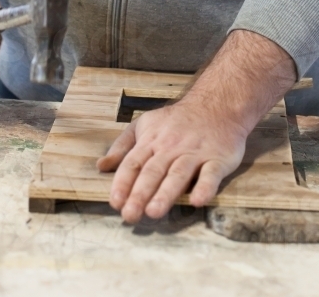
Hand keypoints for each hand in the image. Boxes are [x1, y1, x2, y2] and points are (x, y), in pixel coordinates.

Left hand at [97, 98, 246, 222]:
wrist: (217, 103)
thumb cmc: (177, 120)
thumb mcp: (145, 124)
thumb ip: (122, 146)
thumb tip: (101, 166)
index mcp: (151, 140)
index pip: (133, 163)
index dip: (123, 183)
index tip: (115, 202)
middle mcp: (171, 147)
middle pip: (153, 171)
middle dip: (140, 193)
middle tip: (130, 215)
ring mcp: (195, 153)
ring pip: (178, 174)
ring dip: (166, 193)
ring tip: (154, 211)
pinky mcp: (217, 159)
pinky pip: (211, 174)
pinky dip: (205, 187)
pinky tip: (197, 200)